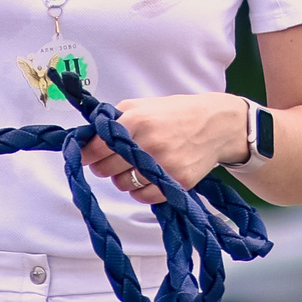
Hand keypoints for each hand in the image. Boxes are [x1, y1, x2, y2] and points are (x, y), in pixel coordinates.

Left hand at [77, 93, 247, 202]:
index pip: (95, 148)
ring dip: (122, 178)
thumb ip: (113, 119)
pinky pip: (143, 196)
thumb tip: (86, 137)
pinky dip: (139, 190)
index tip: (85, 156)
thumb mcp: (141, 105)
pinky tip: (146, 177)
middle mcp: (149, 143)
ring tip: (134, 166)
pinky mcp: (178, 182)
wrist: (216, 124)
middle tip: (112, 160)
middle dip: (103, 166)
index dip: (86, 154)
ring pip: (122, 184)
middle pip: (105, 169)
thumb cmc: (175, 114)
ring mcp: (164, 164)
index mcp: (136, 121)